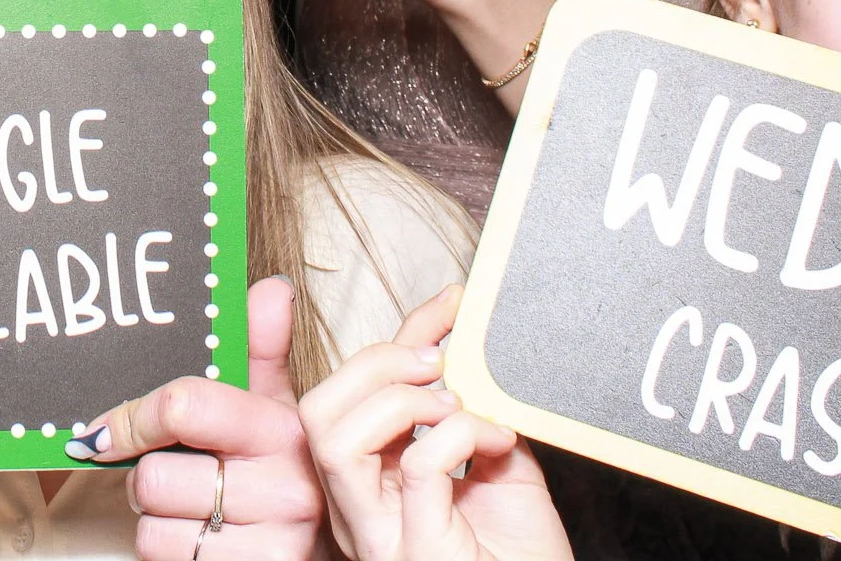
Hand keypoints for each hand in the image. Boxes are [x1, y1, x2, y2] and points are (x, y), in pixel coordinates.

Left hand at [73, 278, 322, 560]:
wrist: (328, 552)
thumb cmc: (288, 475)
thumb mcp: (280, 411)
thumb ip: (264, 350)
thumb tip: (272, 288)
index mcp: (285, 432)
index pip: (184, 407)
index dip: (132, 418)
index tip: (105, 428)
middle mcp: (283, 489)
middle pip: (153, 476)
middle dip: (149, 476)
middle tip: (178, 473)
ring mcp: (267, 543)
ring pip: (150, 523)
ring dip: (156, 517)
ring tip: (192, 507)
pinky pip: (161, 556)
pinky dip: (166, 549)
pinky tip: (198, 538)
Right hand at [300, 288, 570, 560]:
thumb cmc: (523, 558)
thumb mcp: (498, 462)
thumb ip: (474, 408)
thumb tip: (467, 341)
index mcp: (372, 483)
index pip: (349, 392)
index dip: (396, 335)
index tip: (450, 303)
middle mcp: (360, 509)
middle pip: (317, 407)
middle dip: (377, 360)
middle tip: (442, 363)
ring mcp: (379, 533)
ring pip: (332, 433)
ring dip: (399, 397)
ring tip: (455, 406)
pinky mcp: (414, 550)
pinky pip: (418, 466)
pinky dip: (460, 433)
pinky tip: (498, 442)